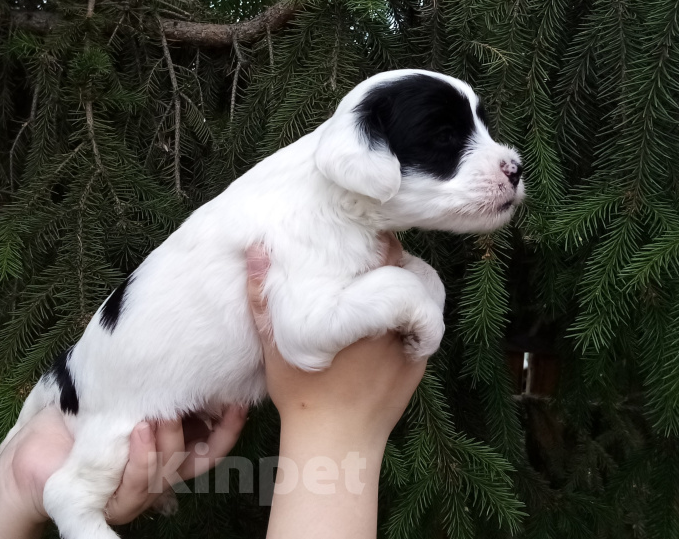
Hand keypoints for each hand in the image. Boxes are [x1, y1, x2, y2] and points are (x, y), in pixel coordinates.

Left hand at [3, 405, 246, 525]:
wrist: (27, 454)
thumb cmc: (72, 422)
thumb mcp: (116, 397)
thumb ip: (146, 387)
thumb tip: (175, 349)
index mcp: (162, 454)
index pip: (208, 449)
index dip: (227, 429)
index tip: (238, 401)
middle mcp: (154, 478)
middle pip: (192, 463)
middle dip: (197, 432)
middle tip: (192, 399)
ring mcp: (133, 495)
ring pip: (164, 474)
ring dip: (164, 443)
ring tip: (156, 414)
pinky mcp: (108, 505)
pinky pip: (133, 486)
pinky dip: (139, 458)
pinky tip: (137, 431)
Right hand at [246, 232, 427, 441]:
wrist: (336, 442)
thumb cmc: (300, 393)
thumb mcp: (275, 342)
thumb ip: (264, 296)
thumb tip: (255, 250)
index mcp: (359, 305)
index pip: (384, 250)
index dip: (372, 239)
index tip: (356, 237)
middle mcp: (392, 317)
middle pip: (403, 268)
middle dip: (387, 260)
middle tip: (365, 258)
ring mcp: (410, 338)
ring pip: (417, 292)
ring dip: (401, 284)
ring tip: (377, 287)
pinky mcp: (420, 359)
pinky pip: (424, 322)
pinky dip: (411, 315)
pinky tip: (388, 320)